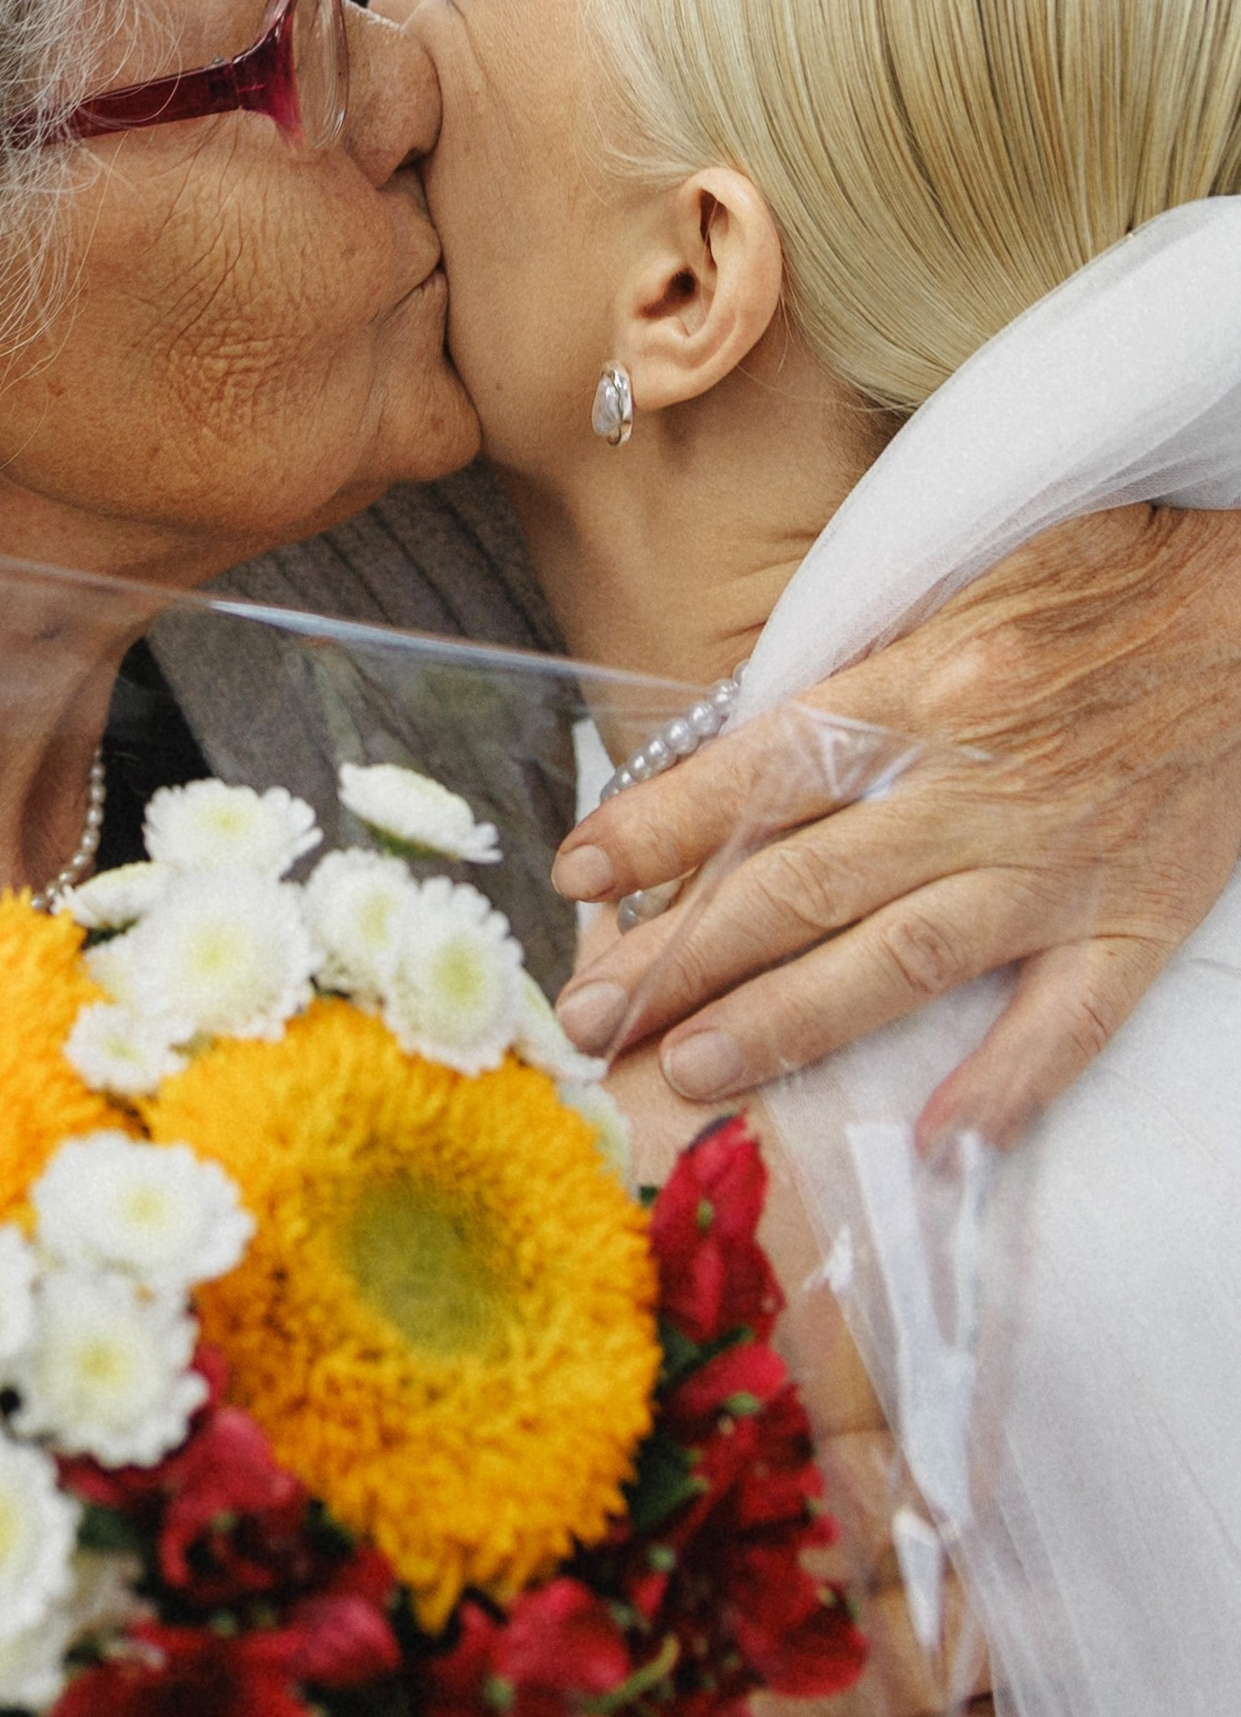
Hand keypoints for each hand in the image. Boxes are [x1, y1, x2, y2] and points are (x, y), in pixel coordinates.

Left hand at [553, 506, 1240, 1147]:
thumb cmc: (1099, 576)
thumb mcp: (959, 579)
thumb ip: (855, 672)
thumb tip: (735, 751)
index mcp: (926, 680)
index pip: (759, 769)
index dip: (660, 827)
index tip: (579, 876)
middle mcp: (979, 777)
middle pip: (803, 884)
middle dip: (683, 960)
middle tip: (592, 1019)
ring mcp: (1059, 857)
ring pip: (900, 960)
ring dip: (787, 1025)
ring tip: (690, 1075)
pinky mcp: (1137, 913)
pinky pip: (1067, 1018)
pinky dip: (1002, 1084)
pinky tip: (931, 1140)